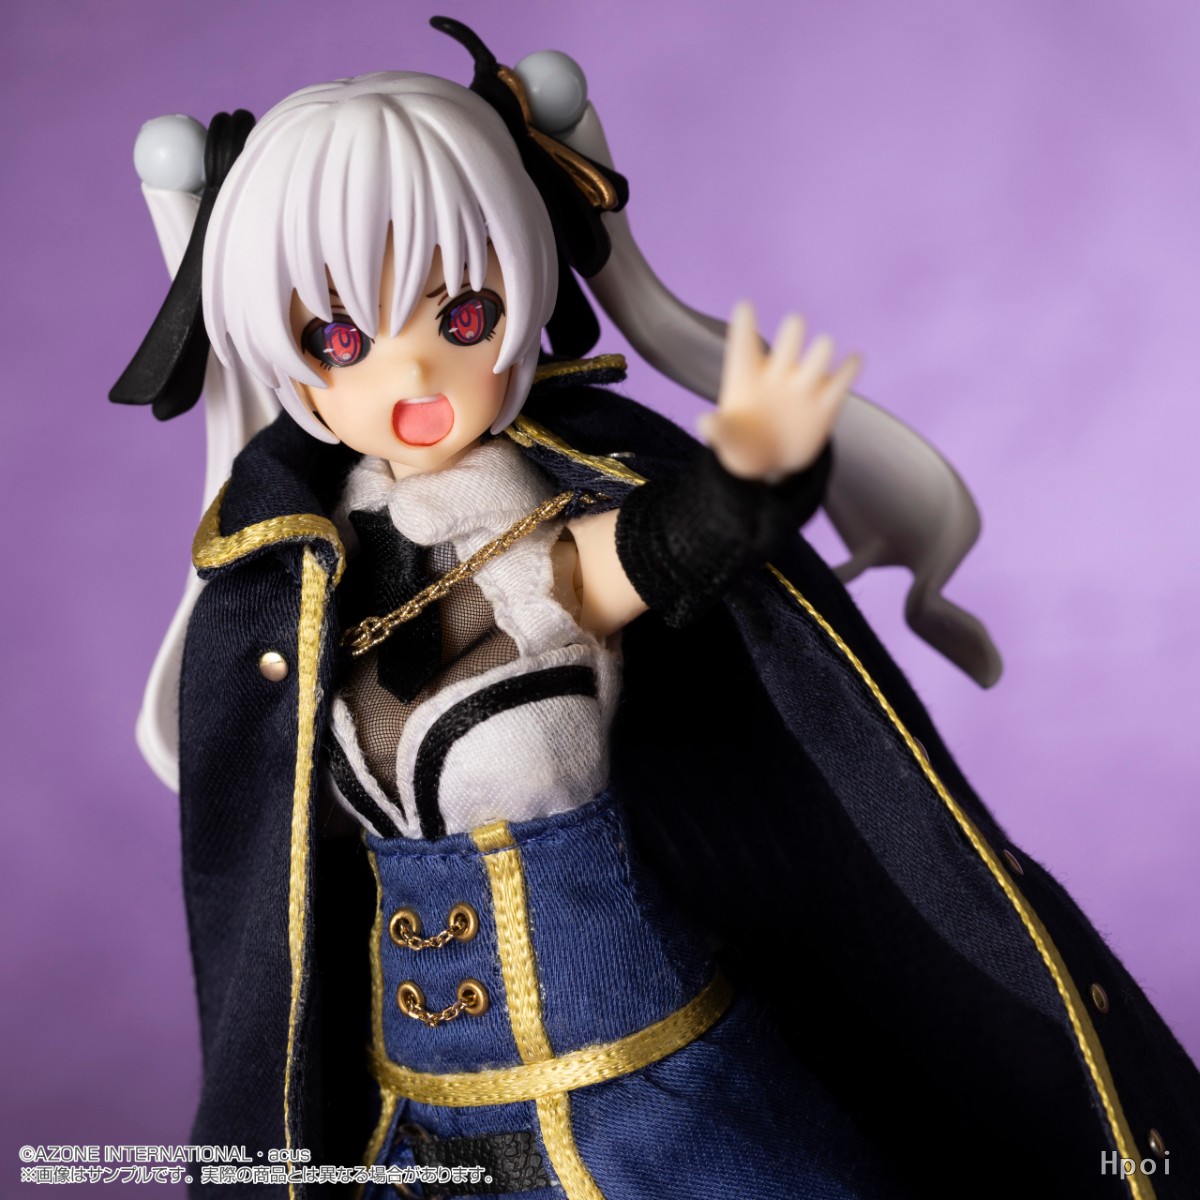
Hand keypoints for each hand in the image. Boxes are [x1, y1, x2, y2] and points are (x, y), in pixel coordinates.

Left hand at [699, 302, 859, 480]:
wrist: (769, 460)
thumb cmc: (741, 441)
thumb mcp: (726, 438)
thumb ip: (717, 429)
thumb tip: (704, 423)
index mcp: (747, 373)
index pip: (744, 344)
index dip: (744, 325)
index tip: (744, 307)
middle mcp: (778, 372)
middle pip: (790, 339)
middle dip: (793, 331)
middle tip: (794, 325)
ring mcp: (804, 384)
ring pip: (819, 354)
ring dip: (821, 351)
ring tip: (822, 349)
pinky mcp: (826, 402)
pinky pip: (842, 380)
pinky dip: (849, 369)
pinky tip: (852, 361)